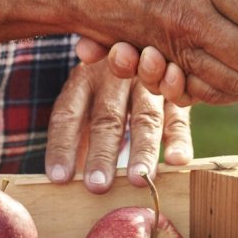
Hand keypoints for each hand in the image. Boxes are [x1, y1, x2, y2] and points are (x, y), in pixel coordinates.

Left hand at [44, 61, 190, 193]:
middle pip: (107, 117)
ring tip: (139, 180)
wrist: (145, 51)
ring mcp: (149, 83)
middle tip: (98, 186)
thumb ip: (75, 132)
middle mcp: (116, 77)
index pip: (68, 114)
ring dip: (143, 151)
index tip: (58, 178)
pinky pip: (178, 118)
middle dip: (103, 153)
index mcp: (84, 78)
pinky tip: (177, 161)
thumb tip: (62, 179)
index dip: (62, 146)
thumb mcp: (84, 99)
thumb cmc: (106, 90)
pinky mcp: (176, 95)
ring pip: (145, 118)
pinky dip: (179, 140)